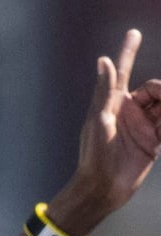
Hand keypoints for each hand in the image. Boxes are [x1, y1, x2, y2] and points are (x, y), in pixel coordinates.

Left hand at [74, 29, 160, 215]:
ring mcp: (143, 125)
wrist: (103, 188)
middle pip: (155, 89)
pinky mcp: (154, 140)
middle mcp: (129, 112)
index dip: (128, 52)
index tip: (134, 33)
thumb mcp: (98, 120)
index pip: (122, 72)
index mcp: (112, 104)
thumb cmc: (94, 154)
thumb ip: (104, 90)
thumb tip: (104, 60)